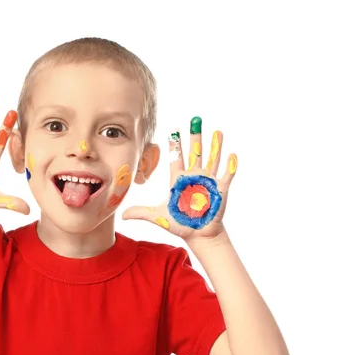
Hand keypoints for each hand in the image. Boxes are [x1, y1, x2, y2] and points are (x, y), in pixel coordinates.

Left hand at [122, 117, 236, 240]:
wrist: (198, 235)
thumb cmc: (180, 224)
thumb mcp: (158, 217)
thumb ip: (141, 213)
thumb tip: (122, 215)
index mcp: (179, 179)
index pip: (176, 157)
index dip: (175, 143)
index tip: (174, 127)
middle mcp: (194, 176)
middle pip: (195, 152)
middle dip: (195, 136)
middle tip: (196, 120)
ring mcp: (208, 181)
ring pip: (213, 159)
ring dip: (215, 146)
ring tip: (217, 131)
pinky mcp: (221, 189)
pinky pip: (227, 175)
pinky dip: (230, 165)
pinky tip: (231, 154)